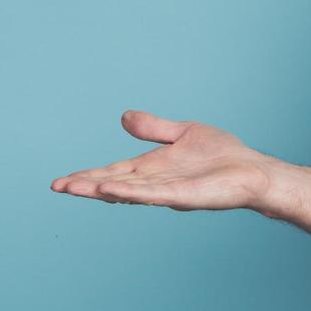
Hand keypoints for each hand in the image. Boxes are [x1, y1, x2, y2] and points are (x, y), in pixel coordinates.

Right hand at [50, 110, 275, 211]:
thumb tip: (124, 116)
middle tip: (58, 187)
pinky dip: (132, 192)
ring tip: (74, 188)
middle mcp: (156, 182)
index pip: (113, 172)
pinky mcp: (185, 195)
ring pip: (129, 191)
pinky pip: (154, 194)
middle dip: (86, 185)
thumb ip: (154, 128)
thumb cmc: (222, 156)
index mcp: (152, 168)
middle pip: (114, 183)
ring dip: (101, 190)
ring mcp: (168, 190)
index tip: (62, 181)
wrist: (253, 171)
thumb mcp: (183, 133)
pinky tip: (112, 191)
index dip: (89, 176)